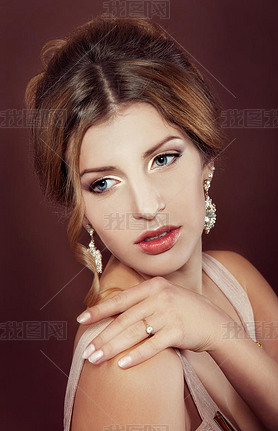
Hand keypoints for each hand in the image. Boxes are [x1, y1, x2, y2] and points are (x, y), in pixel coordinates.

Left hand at [76, 276, 233, 367]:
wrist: (215, 322)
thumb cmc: (185, 310)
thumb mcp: (165, 297)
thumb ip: (142, 302)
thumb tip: (113, 316)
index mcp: (153, 286)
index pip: (121, 299)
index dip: (99, 310)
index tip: (81, 319)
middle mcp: (160, 297)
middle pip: (124, 319)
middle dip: (102, 336)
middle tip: (86, 351)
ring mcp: (169, 313)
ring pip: (134, 332)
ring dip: (112, 348)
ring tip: (96, 359)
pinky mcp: (178, 331)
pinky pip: (152, 345)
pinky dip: (136, 355)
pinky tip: (122, 364)